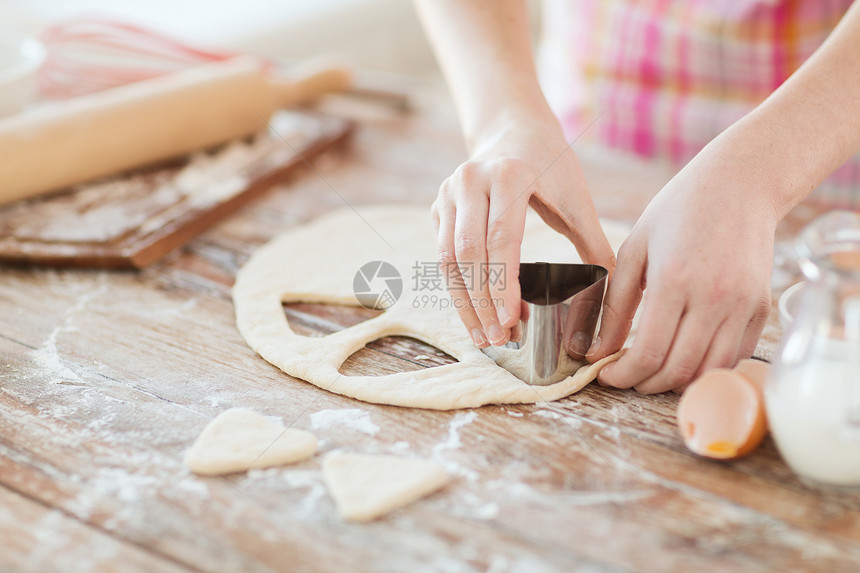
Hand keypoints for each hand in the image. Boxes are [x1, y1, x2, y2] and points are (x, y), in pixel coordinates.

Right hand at [431, 118, 615, 348]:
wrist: (513, 130)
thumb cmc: (551, 168)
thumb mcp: (578, 200)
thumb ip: (595, 246)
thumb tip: (614, 298)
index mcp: (509, 175)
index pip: (501, 239)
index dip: (503, 284)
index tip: (511, 320)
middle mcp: (471, 180)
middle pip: (468, 254)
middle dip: (482, 302)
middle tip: (500, 338)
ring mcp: (449, 193)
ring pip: (447, 259)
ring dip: (464, 303)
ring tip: (485, 337)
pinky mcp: (438, 206)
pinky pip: (442, 256)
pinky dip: (457, 290)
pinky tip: (474, 316)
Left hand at [586, 142, 777, 392]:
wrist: (741, 184)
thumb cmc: (679, 211)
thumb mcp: (634, 250)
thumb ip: (615, 306)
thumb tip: (597, 352)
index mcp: (674, 281)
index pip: (647, 353)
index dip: (622, 375)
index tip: (605, 375)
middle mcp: (714, 298)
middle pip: (677, 371)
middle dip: (644, 384)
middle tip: (626, 376)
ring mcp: (743, 305)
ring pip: (708, 371)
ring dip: (675, 382)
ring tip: (653, 370)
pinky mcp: (761, 308)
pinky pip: (734, 357)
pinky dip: (706, 368)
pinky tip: (684, 355)